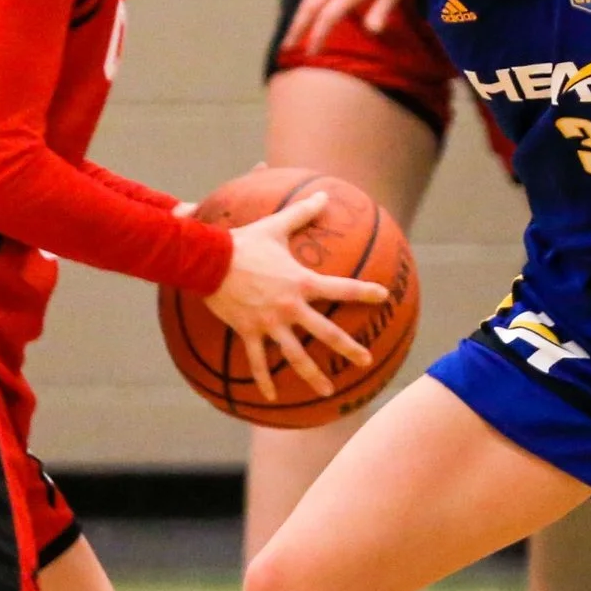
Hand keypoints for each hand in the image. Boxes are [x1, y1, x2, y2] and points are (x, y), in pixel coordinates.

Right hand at [202, 190, 390, 400]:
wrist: (208, 261)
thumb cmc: (243, 242)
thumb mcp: (275, 226)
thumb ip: (302, 213)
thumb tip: (324, 194)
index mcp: (301, 282)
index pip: (341, 288)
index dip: (364, 292)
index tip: (382, 297)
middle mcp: (290, 307)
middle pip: (326, 333)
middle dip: (349, 348)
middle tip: (366, 362)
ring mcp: (270, 324)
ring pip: (295, 356)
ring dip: (312, 375)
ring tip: (327, 391)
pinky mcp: (249, 333)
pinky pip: (257, 362)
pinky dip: (264, 380)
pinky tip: (272, 397)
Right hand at [283, 0, 405, 52]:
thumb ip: (383, 7)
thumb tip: (372, 30)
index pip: (328, 15)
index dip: (317, 35)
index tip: (310, 54)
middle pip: (311, 4)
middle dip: (297, 26)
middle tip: (285, 47)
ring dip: (301, 14)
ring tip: (294, 31)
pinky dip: (310, 0)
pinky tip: (311, 7)